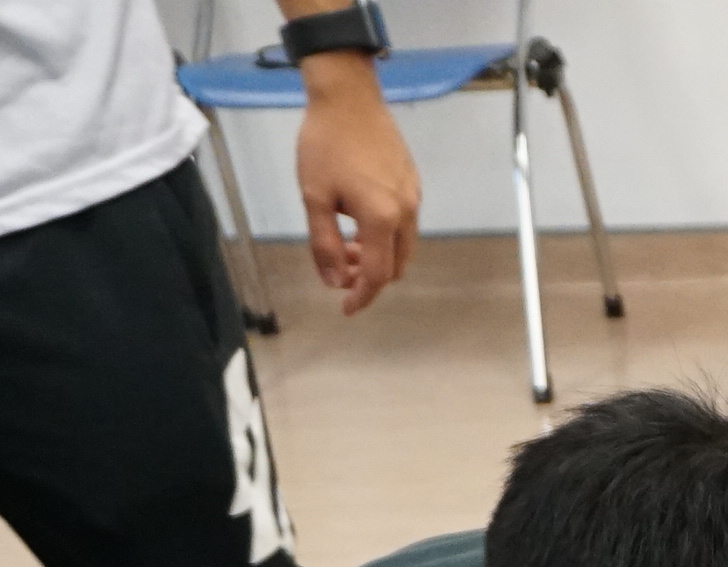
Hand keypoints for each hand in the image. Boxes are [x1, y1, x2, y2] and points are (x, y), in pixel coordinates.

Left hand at [295, 66, 422, 312]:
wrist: (349, 97)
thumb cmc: (326, 143)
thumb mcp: (315, 197)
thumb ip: (324, 243)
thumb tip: (333, 279)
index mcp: (381, 218)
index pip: (377, 274)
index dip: (361, 296)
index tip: (345, 308)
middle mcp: (405, 212)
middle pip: (395, 266)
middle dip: (369, 277)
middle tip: (340, 269)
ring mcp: (413, 197)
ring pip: (403, 247)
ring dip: (378, 256)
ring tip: (347, 244)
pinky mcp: (412, 183)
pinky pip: (405, 224)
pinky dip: (386, 236)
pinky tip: (359, 219)